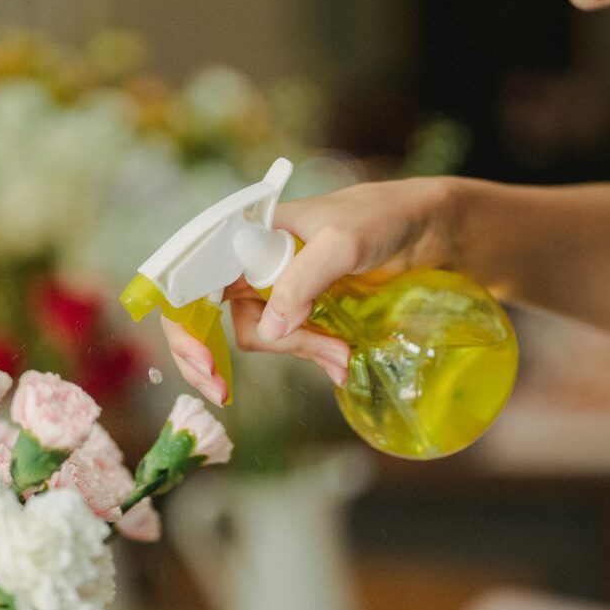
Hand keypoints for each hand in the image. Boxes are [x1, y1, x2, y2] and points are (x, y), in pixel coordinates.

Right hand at [162, 176, 458, 404]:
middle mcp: (250, 262)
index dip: (183, 325)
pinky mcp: (302, 309)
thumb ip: (302, 280)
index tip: (203, 365)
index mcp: (243, 234)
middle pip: (217, 319)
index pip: (188, 280)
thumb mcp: (342, 243)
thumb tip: (268, 330)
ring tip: (341, 356)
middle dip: (224, 355)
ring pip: (259, 335)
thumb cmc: (381, 217)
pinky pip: (289, 341)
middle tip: (223, 391)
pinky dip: (311, 355)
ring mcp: (275, 288)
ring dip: (295, 352)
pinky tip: (340, 360)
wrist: (426, 228)